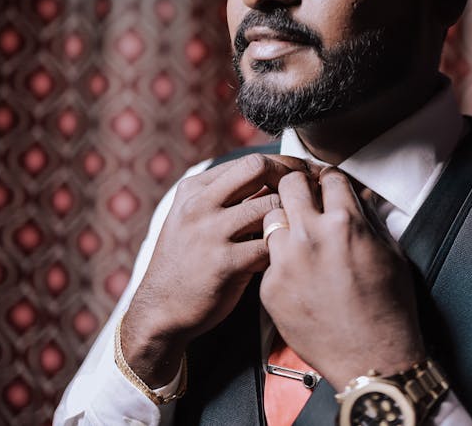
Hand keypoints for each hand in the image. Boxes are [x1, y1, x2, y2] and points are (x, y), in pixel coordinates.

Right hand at [121, 153, 307, 385]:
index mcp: (194, 190)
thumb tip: (277, 177)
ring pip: (270, 206)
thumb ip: (227, 198)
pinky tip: (283, 260)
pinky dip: (282, 250)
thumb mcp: (194, 219)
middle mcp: (199, 205)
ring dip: (291, 217)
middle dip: (292, 178)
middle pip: (259, 169)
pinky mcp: (223, 264)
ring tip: (300, 230)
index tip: (305, 178)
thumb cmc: (188, 263)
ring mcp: (210, 233)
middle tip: (311, 194)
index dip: (286, 167)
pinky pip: (270, 246)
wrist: (160, 310)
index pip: (250, 161)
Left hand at [260, 167, 425, 390]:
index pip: (328, 177)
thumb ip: (368, 219)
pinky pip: (268, 258)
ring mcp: (285, 262)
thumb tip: (359, 197)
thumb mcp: (391, 253)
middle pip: (288, 185)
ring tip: (299, 237)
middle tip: (305, 198)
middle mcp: (310, 236)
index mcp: (344, 223)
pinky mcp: (269, 287)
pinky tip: (298, 274)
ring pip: (271, 218)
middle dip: (298, 186)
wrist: (371, 360)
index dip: (330, 180)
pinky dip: (281, 260)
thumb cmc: (388, 310)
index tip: (328, 186)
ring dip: (285, 222)